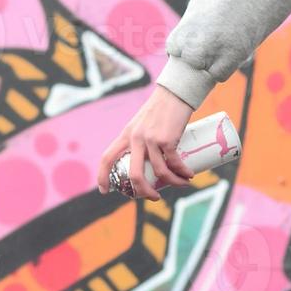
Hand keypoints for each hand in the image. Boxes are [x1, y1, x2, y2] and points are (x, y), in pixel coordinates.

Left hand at [97, 85, 195, 199]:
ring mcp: (150, 139)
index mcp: (126, 135)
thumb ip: (143, 139)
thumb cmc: (162, 109)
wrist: (175, 93)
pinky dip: (182, 172)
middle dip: (144, 191)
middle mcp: (135, 138)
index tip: (103, 190)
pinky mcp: (167, 138)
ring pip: (160, 172)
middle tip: (155, 197)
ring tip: (182, 184)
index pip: (107, 157)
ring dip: (173, 182)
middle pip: (134, 174)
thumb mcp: (144, 124)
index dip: (102, 176)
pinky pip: (174, 163)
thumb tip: (152, 161)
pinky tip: (189, 175)